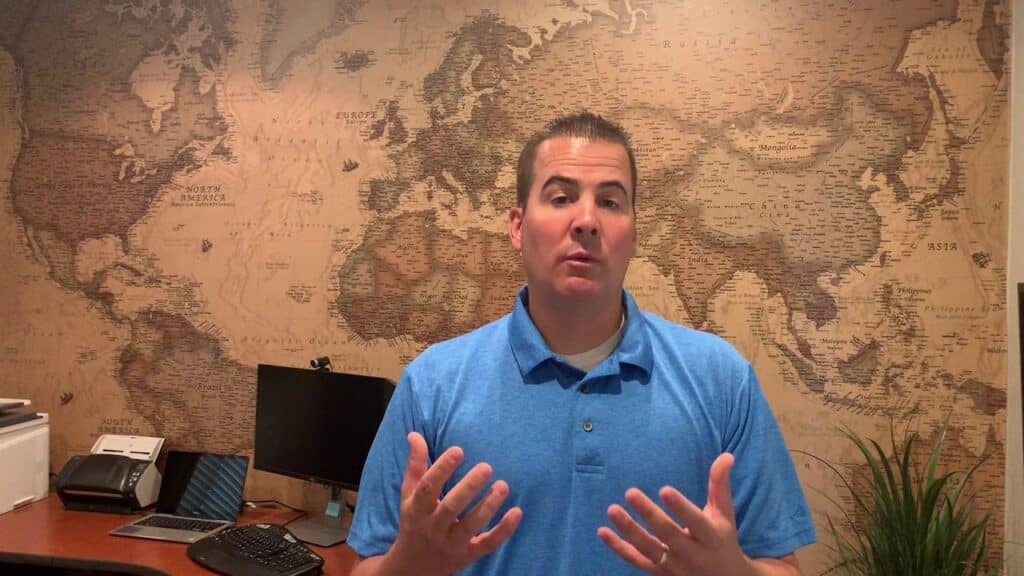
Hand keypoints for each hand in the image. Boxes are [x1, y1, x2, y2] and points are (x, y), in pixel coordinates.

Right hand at [382, 432, 521, 575]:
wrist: (412, 568)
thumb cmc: (414, 522)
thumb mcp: (409, 496)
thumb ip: (415, 466)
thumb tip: (415, 435)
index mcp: (417, 509)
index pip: (428, 488)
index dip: (441, 468)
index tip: (458, 450)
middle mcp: (433, 527)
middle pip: (451, 507)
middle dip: (469, 487)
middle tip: (487, 466)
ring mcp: (451, 544)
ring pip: (471, 526)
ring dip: (488, 506)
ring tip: (503, 485)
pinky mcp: (468, 555)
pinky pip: (487, 544)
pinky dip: (503, 530)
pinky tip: (517, 512)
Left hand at [598, 453, 751, 575]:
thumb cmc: (721, 540)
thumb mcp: (724, 515)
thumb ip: (720, 486)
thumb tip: (726, 456)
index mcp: (711, 537)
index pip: (696, 522)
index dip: (681, 507)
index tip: (664, 489)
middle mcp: (693, 555)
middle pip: (669, 535)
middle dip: (649, 514)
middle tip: (630, 492)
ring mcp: (674, 567)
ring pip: (649, 550)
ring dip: (629, 530)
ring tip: (612, 509)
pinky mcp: (659, 574)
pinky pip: (636, 561)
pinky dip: (619, 548)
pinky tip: (603, 531)